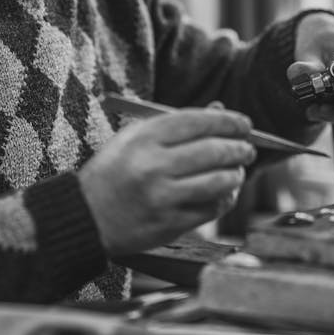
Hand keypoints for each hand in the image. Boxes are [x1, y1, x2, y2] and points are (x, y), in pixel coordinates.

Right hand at [78, 108, 255, 255]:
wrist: (85, 216)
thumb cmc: (113, 172)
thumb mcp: (134, 138)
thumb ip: (176, 125)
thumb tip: (220, 110)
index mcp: (143, 138)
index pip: (198, 122)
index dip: (228, 121)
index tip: (244, 124)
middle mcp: (153, 166)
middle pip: (213, 151)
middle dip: (239, 148)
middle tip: (248, 149)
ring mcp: (162, 197)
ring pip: (218, 181)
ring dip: (235, 174)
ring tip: (237, 171)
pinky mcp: (169, 224)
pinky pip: (210, 209)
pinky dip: (225, 199)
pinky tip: (225, 193)